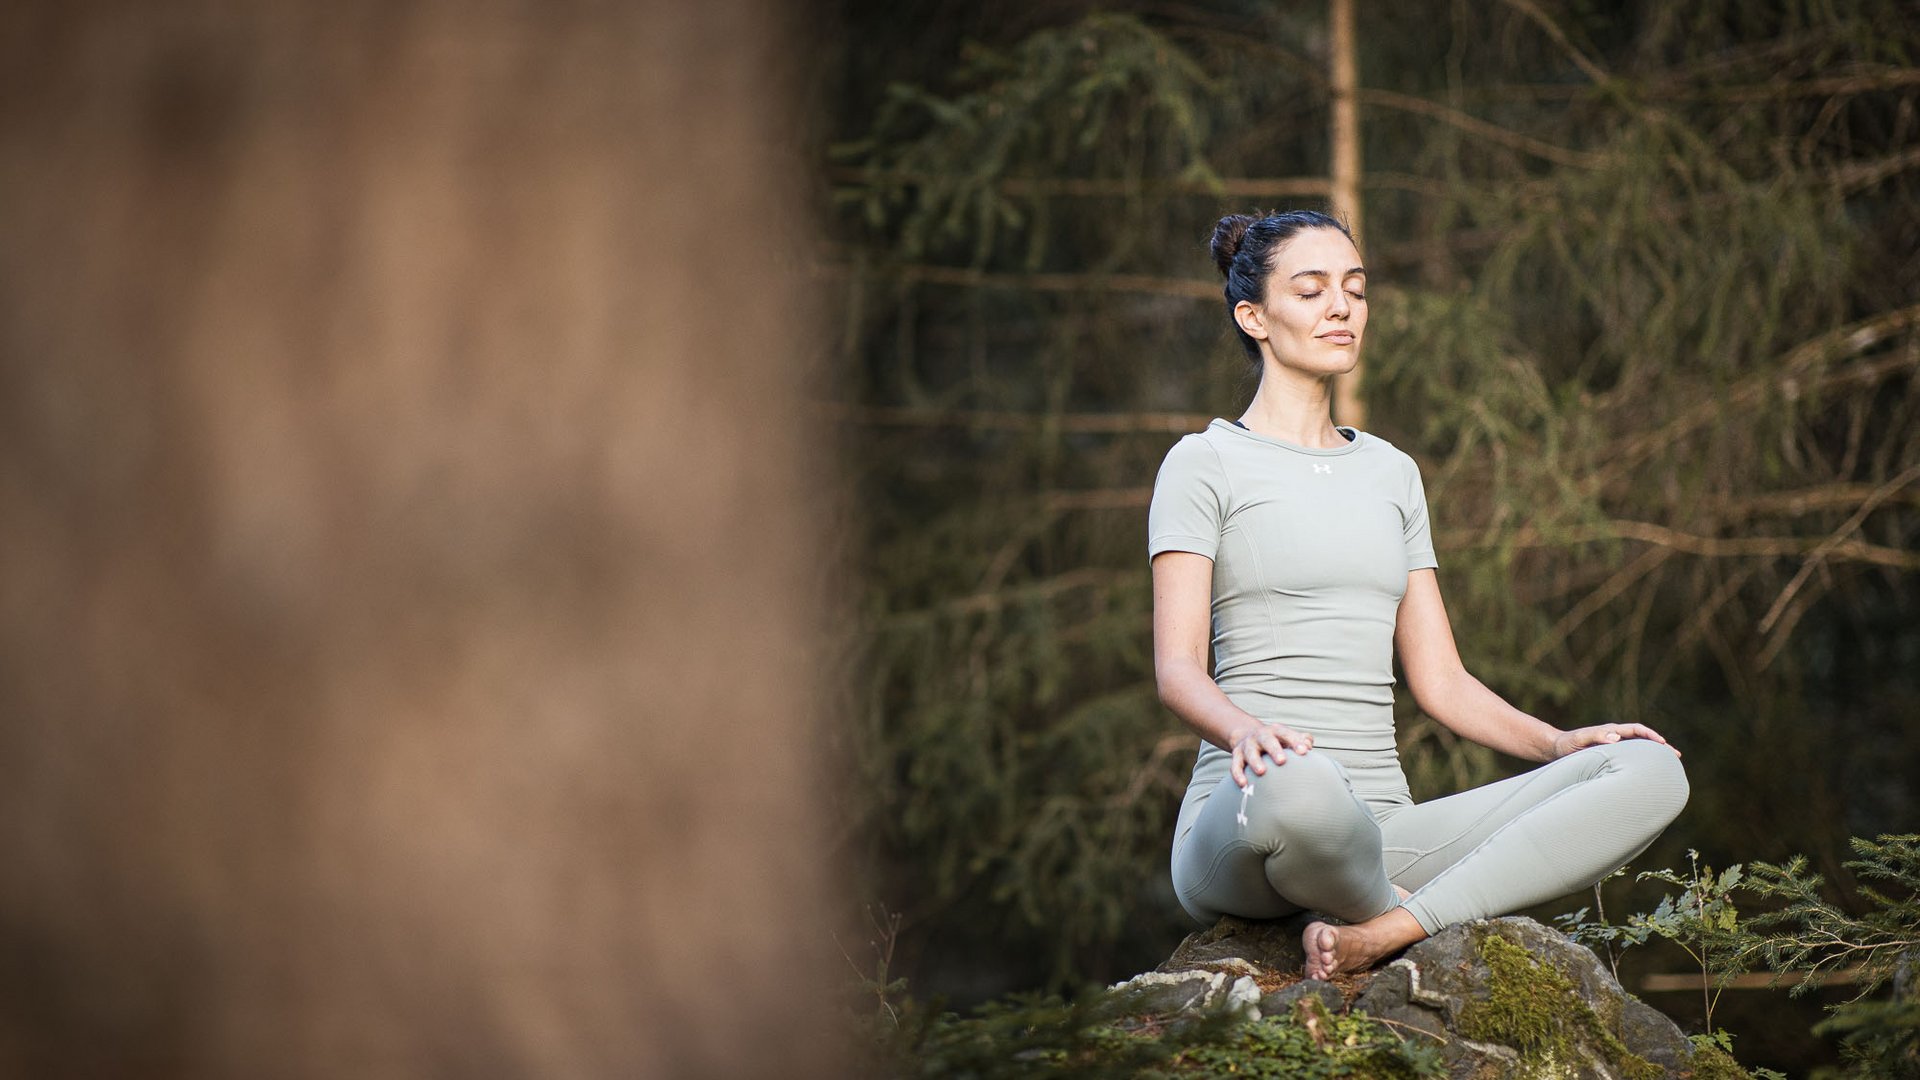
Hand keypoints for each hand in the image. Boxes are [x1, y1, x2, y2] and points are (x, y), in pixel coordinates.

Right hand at [1228, 720, 1313, 787]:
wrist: (1247, 735)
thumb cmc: (1276, 741)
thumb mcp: (1287, 737)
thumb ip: (1301, 740)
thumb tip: (1308, 746)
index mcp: (1276, 731)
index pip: (1286, 734)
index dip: (1295, 741)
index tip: (1304, 751)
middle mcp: (1260, 736)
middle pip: (1267, 741)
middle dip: (1274, 750)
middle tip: (1282, 761)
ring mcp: (1248, 745)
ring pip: (1250, 753)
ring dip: (1255, 762)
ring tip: (1261, 772)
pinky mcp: (1237, 755)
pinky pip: (1235, 765)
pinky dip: (1238, 774)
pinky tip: (1243, 784)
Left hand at [1551, 722, 1680, 759]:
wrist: (1558, 747)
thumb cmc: (1568, 743)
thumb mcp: (1580, 739)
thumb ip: (1596, 736)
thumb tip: (1616, 737)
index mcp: (1611, 731)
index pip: (1636, 730)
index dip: (1650, 735)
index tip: (1662, 743)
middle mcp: (1616, 737)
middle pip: (1643, 739)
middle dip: (1660, 746)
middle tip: (1676, 756)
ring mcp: (1615, 746)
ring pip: (1640, 749)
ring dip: (1654, 756)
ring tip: (1671, 766)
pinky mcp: (1612, 755)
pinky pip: (1632, 758)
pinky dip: (1643, 763)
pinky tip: (1650, 774)